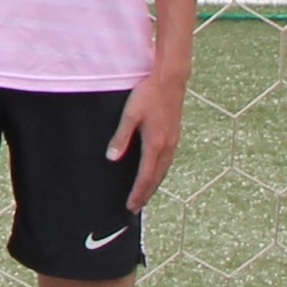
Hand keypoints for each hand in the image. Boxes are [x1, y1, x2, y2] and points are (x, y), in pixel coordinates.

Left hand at [109, 63, 187, 211]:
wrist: (171, 79)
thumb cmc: (148, 94)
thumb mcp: (130, 114)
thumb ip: (121, 137)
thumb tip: (112, 158)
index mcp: (155, 144)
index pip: (145, 176)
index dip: (138, 193)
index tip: (130, 206)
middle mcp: (167, 146)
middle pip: (157, 178)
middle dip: (146, 194)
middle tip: (136, 207)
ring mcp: (173, 140)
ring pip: (164, 170)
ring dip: (154, 184)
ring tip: (144, 194)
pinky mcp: (175, 134)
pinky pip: (168, 160)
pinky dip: (160, 172)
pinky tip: (155, 171)